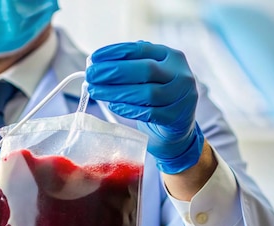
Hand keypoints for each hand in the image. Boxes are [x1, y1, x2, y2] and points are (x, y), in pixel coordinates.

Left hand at [86, 41, 203, 173]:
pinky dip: (129, 109)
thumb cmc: (156, 96)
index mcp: (171, 57)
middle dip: (114, 72)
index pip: (142, 50)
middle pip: (145, 70)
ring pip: (147, 93)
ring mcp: (182, 97)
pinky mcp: (176, 117)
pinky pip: (149, 113)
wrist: (177, 127)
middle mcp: (180, 74)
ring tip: (95, 92)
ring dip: (116, 92)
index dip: (116, 52)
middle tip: (90, 75)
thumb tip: (98, 63)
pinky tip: (113, 106)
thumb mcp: (149, 76)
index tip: (94, 57)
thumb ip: (129, 66)